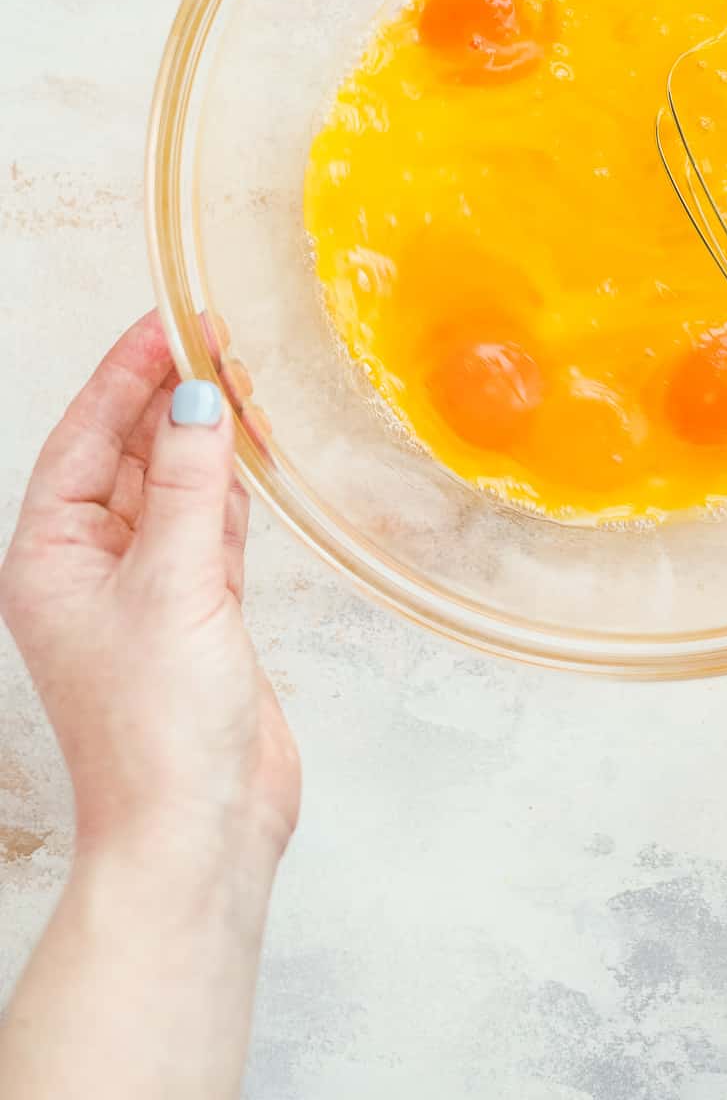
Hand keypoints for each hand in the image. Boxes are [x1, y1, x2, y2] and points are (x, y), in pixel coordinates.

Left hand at [0, 311, 299, 872]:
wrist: (198, 834)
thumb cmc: (157, 734)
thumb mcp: (172, 585)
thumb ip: (187, 484)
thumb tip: (196, 399)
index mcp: (49, 559)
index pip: (83, 439)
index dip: (126, 374)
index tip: (169, 321)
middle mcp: (89, 569)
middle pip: (125, 454)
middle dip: (166, 395)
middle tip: (214, 334)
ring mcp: (146, 591)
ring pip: (171, 485)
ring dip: (202, 434)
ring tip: (238, 374)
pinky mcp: (199, 614)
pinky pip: (207, 524)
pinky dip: (228, 484)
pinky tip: (247, 449)